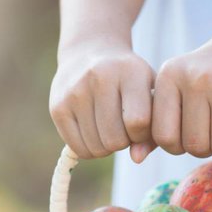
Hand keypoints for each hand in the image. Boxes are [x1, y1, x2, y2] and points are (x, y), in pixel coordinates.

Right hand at [49, 42, 155, 160]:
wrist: (89, 53)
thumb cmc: (129, 81)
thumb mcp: (149, 95)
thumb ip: (153, 129)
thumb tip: (137, 159)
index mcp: (130, 71)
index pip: (138, 122)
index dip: (142, 134)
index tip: (140, 126)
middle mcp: (99, 77)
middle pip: (115, 140)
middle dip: (123, 142)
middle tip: (122, 128)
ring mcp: (75, 92)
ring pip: (97, 148)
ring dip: (106, 146)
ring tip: (108, 128)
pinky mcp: (58, 107)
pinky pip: (79, 149)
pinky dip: (90, 149)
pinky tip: (93, 132)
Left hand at [151, 22, 211, 158]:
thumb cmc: (209, 73)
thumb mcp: (177, 87)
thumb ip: (157, 122)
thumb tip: (137, 158)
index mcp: (170, 76)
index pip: (163, 137)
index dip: (176, 146)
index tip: (186, 135)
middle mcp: (196, 81)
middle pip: (193, 146)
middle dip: (203, 147)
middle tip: (211, 130)